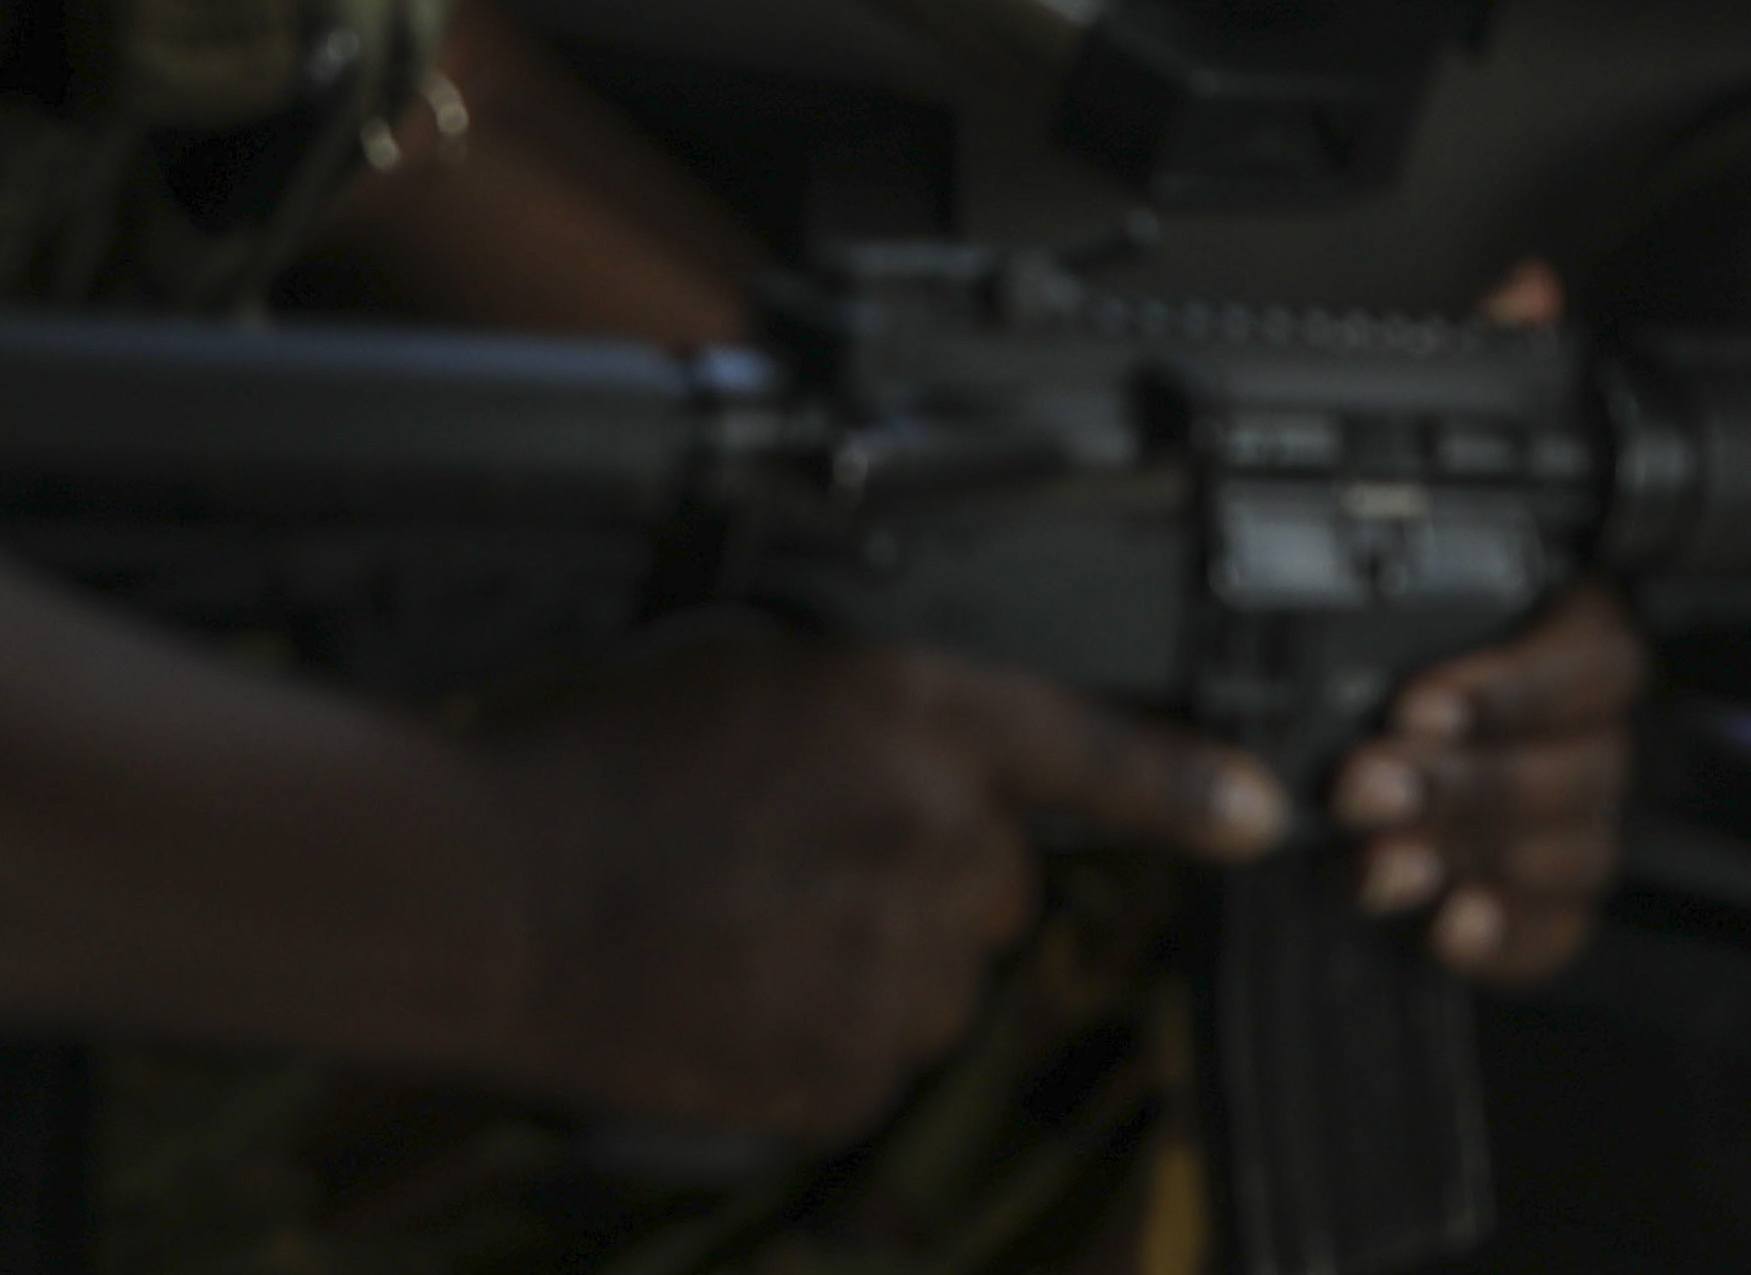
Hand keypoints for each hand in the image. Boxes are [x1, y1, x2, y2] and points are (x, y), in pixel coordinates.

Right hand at [468, 629, 1287, 1137]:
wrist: (489, 893)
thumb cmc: (598, 765)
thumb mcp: (762, 679)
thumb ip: (890, 720)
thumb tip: (961, 781)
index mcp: (906, 716)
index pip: (1091, 750)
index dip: (1185, 784)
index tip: (1262, 816)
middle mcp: (925, 837)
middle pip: (1001, 883)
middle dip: (929, 875)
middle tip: (806, 856)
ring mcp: (891, 967)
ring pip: (941, 979)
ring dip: (876, 959)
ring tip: (750, 923)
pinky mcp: (845, 1071)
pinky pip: (879, 1057)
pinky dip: (825, 1032)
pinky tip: (737, 986)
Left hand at [1333, 261, 1648, 986]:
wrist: (1299, 720)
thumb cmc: (1370, 592)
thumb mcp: (1395, 477)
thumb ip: (1467, 386)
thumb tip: (1526, 285)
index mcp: (1559, 616)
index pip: (1595, 651)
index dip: (1515, 682)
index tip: (1420, 699)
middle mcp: (1578, 717)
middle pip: (1582, 760)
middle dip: (1472, 779)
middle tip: (1367, 782)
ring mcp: (1564, 808)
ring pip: (1570, 844)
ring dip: (1472, 856)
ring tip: (1377, 864)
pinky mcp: (1532, 891)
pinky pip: (1561, 927)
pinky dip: (1510, 937)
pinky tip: (1446, 929)